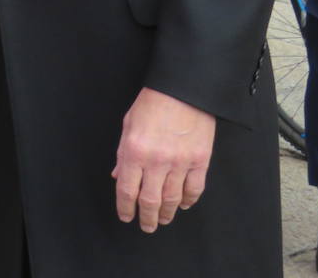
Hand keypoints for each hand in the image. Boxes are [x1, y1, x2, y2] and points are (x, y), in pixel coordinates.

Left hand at [111, 87, 215, 232]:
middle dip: (146, 217)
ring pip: (172, 199)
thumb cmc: (152, 104)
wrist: (183, 90)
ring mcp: (180, 162)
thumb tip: (117, 175)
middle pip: (149, 200)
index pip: (126, 189)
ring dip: (166, 213)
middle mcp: (156, 161)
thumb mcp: (128, 125)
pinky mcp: (200, 161)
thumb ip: (122, 153)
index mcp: (134, 151)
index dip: (125, 207)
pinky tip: (182, 205)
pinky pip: (194, 189)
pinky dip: (188, 200)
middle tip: (146, 227)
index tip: (126, 216)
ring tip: (161, 220)